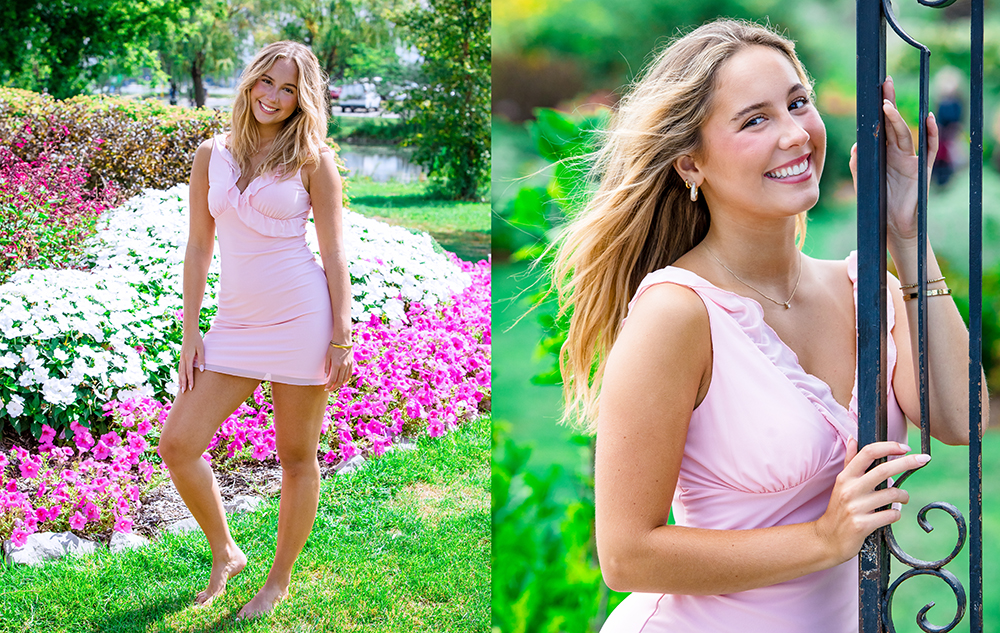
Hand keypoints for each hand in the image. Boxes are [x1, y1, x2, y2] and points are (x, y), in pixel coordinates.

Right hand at [178, 332, 204, 392]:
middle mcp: (183, 359)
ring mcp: (181, 358)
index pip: (189, 372)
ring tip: (180, 388)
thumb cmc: (197, 340)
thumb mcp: (201, 349)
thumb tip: (202, 370)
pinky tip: (180, 379)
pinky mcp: (181, 357)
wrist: (189, 332)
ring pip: (180, 371)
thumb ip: (201, 359)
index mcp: (188, 357)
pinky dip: (179, 374)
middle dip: (183, 383)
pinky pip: (180, 368)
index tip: (191, 388)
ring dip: (180, 380)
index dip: (190, 381)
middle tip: (184, 392)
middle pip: (182, 374)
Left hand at [324, 344, 352, 390]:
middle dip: (334, 387)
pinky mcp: (351, 363)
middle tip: (329, 390)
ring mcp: (349, 365)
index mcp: (337, 365)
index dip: (329, 385)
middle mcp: (344, 366)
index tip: (325, 388)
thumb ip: (327, 367)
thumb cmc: (333, 347)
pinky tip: (343, 382)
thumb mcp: (327, 356)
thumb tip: (326, 377)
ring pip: (345, 378)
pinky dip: (346, 379)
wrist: (343, 339)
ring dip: (340, 384)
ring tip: (335, 387)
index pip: (333, 379)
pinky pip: (349, 374)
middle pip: (339, 380)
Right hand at [813, 439, 929, 565]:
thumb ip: (850, 462)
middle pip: (883, 470)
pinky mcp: (862, 525)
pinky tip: (890, 515)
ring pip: (892, 494)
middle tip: (924, 459)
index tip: (905, 447)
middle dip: (907, 462)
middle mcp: (849, 489)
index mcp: (845, 477)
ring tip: (902, 498)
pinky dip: (896, 514)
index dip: (888, 447)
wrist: (827, 539)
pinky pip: (891, 515)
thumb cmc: (838, 509)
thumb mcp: (841, 484)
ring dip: (903, 496)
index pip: (867, 453)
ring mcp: (855, 507)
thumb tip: (853, 439)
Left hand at [849, 76, 939, 244]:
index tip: (874, 90)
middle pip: (893, 123)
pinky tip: (928, 119)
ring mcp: (910, 159)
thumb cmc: (877, 203)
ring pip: (904, 134)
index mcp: (883, 153)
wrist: (891, 226)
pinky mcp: (921, 170)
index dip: (878, 109)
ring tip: (888, 105)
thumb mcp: (863, 181)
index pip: (880, 126)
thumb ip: (858, 163)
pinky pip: (928, 148)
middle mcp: (898, 153)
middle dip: (889, 103)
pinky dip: (930, 134)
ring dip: (897, 119)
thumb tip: (857, 146)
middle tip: (885, 84)